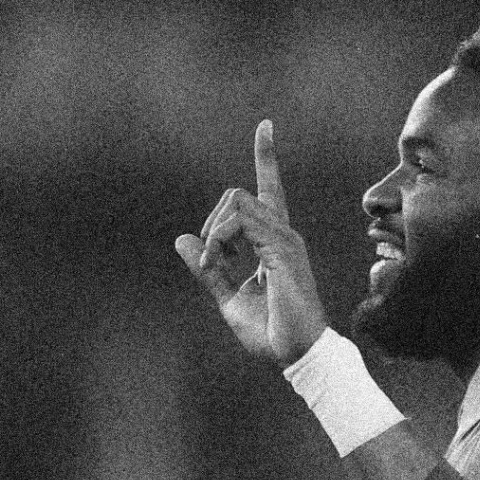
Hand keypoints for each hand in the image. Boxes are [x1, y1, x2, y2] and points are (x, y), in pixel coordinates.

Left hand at [175, 121, 326, 366]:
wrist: (297, 354)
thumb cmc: (271, 331)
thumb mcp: (228, 297)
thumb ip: (209, 268)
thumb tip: (182, 240)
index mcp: (274, 242)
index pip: (269, 189)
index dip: (266, 156)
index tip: (266, 125)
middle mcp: (284, 233)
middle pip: (239, 194)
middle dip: (212, 221)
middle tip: (208, 262)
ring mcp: (285, 238)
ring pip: (237, 201)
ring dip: (214, 232)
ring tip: (211, 266)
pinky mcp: (282, 249)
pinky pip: (241, 221)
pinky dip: (218, 240)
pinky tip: (217, 263)